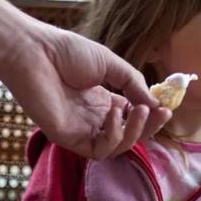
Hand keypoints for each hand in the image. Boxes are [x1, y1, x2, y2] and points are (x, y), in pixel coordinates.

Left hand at [0, 17, 171, 158]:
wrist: (34, 51)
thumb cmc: (66, 52)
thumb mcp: (110, 64)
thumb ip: (133, 84)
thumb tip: (157, 103)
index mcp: (102, 101)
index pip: (132, 118)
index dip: (150, 115)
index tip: (166, 107)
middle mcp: (93, 119)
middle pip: (128, 135)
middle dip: (149, 127)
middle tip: (162, 113)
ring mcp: (80, 130)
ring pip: (117, 147)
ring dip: (135, 132)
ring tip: (140, 111)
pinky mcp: (67, 139)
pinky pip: (98, 149)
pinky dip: (113, 135)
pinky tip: (114, 113)